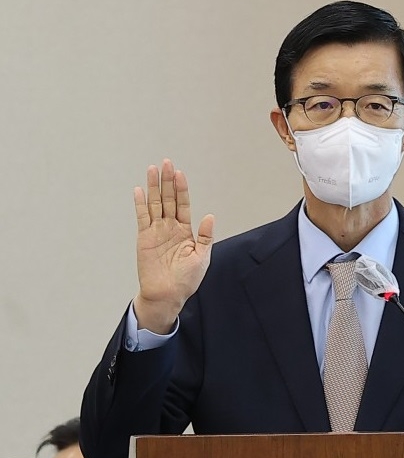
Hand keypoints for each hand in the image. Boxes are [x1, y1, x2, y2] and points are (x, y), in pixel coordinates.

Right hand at [132, 159, 214, 332]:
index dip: (181, 189)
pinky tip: (140, 190)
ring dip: (154, 187)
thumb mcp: (202, 258)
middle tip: (166, 163)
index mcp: (185, 232)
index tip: (179, 173)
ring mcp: (156, 232)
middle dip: (167, 181)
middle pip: (168, 199)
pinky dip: (141, 204)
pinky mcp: (144, 238)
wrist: (167, 294)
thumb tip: (210, 216)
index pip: (183, 205)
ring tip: (153, 169)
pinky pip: (142, 217)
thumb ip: (205, 237)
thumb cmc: (186, 280)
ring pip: (155, 204)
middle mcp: (170, 228)